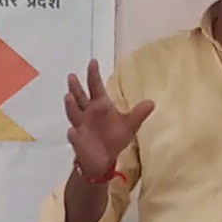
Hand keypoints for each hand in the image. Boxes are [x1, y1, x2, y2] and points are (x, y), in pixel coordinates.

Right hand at [61, 62, 154, 181]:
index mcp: (100, 105)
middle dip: (76, 88)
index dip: (94, 75)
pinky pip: (74, 136)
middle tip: (72, 76)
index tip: (93, 62)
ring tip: (68, 97)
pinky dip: (72, 134)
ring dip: (71, 106)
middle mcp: (87, 113)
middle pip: (80, 97)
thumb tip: (152, 102)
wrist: (104, 159)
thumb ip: (138, 114)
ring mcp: (80, 126)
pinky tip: (72, 131)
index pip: (95, 87)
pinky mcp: (78, 140)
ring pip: (74, 114)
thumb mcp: (129, 125)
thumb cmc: (114, 138)